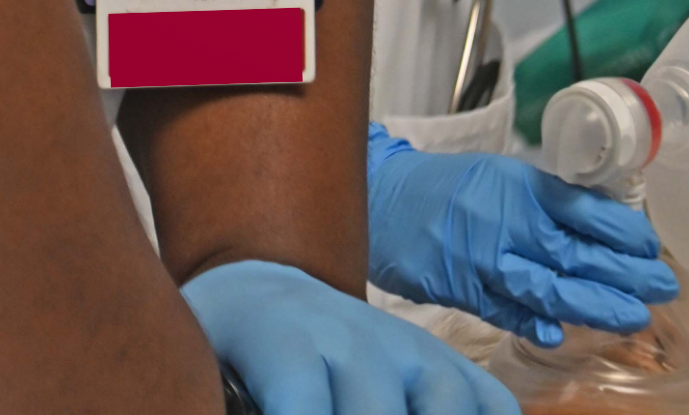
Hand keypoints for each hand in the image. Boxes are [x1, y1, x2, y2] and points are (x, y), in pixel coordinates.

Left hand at [184, 259, 517, 414]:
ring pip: (445, 403)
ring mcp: (410, 348)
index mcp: (282, 340)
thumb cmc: (222, 345)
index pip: (299, 401)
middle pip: (375, 411)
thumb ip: (214, 394)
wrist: (262, 286)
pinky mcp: (448, 361)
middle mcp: (354, 339)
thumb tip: (216, 407)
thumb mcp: (196, 362)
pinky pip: (492, 402)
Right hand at [362, 130, 673, 342]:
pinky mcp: (459, 287)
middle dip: (627, 275)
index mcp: (519, 186)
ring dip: (595, 306)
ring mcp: (481, 258)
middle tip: (663, 288)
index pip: (585, 209)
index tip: (651, 247)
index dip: (625, 232)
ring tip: (632, 317)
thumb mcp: (503, 177)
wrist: (382, 197)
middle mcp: (504, 221)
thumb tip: (611, 225)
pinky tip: (558, 333)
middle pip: (577, 254)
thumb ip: (550, 201)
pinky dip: (531, 322)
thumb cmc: (450, 188)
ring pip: (547, 288)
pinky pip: (502, 310)